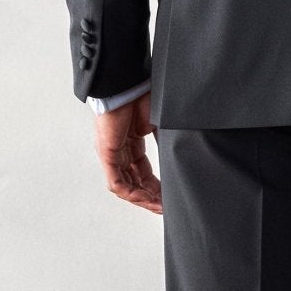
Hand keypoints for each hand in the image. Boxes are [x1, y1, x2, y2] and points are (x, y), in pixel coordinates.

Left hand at [93, 92, 161, 213]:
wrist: (127, 83)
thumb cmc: (142, 95)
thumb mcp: (161, 123)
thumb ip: (168, 141)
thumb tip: (183, 155)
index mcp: (132, 141)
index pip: (144, 171)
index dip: (157, 187)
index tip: (169, 197)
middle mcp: (121, 149)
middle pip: (135, 181)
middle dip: (151, 197)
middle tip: (165, 207)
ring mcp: (112, 153)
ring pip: (126, 185)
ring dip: (142, 198)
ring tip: (158, 207)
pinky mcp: (107, 154)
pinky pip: (117, 181)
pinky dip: (131, 193)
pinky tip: (144, 199)